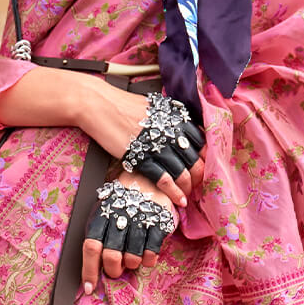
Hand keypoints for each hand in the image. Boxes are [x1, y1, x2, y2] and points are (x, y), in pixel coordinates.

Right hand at [74, 81, 205, 210]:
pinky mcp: (142, 158)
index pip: (201, 142)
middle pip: (195, 160)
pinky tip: (179, 200)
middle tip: (196, 186)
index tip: (202, 167)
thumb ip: (171, 117)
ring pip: (182, 172)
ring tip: (187, 196)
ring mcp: (157, 146)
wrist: (99, 105)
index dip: (204, 158)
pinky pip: (164, 180)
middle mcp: (171, 132)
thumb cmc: (124, 104)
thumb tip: (183, 128)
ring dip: (187, 187)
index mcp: (177, 118)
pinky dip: (174, 192)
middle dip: (198, 176)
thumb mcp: (155, 106)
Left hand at [81, 169, 177, 290]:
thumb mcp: (105, 210)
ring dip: (131, 263)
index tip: (89, 288)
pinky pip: (151, 254)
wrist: (149, 177)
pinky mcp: (159, 224)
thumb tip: (93, 264)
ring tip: (133, 254)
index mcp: (102, 216)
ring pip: (132, 258)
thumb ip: (99, 234)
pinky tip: (146, 252)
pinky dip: (148, 259)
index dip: (89, 270)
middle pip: (111, 257)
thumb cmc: (122, 200)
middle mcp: (119, 219)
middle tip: (117, 269)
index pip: (91, 247)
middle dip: (113, 270)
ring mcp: (140, 221)